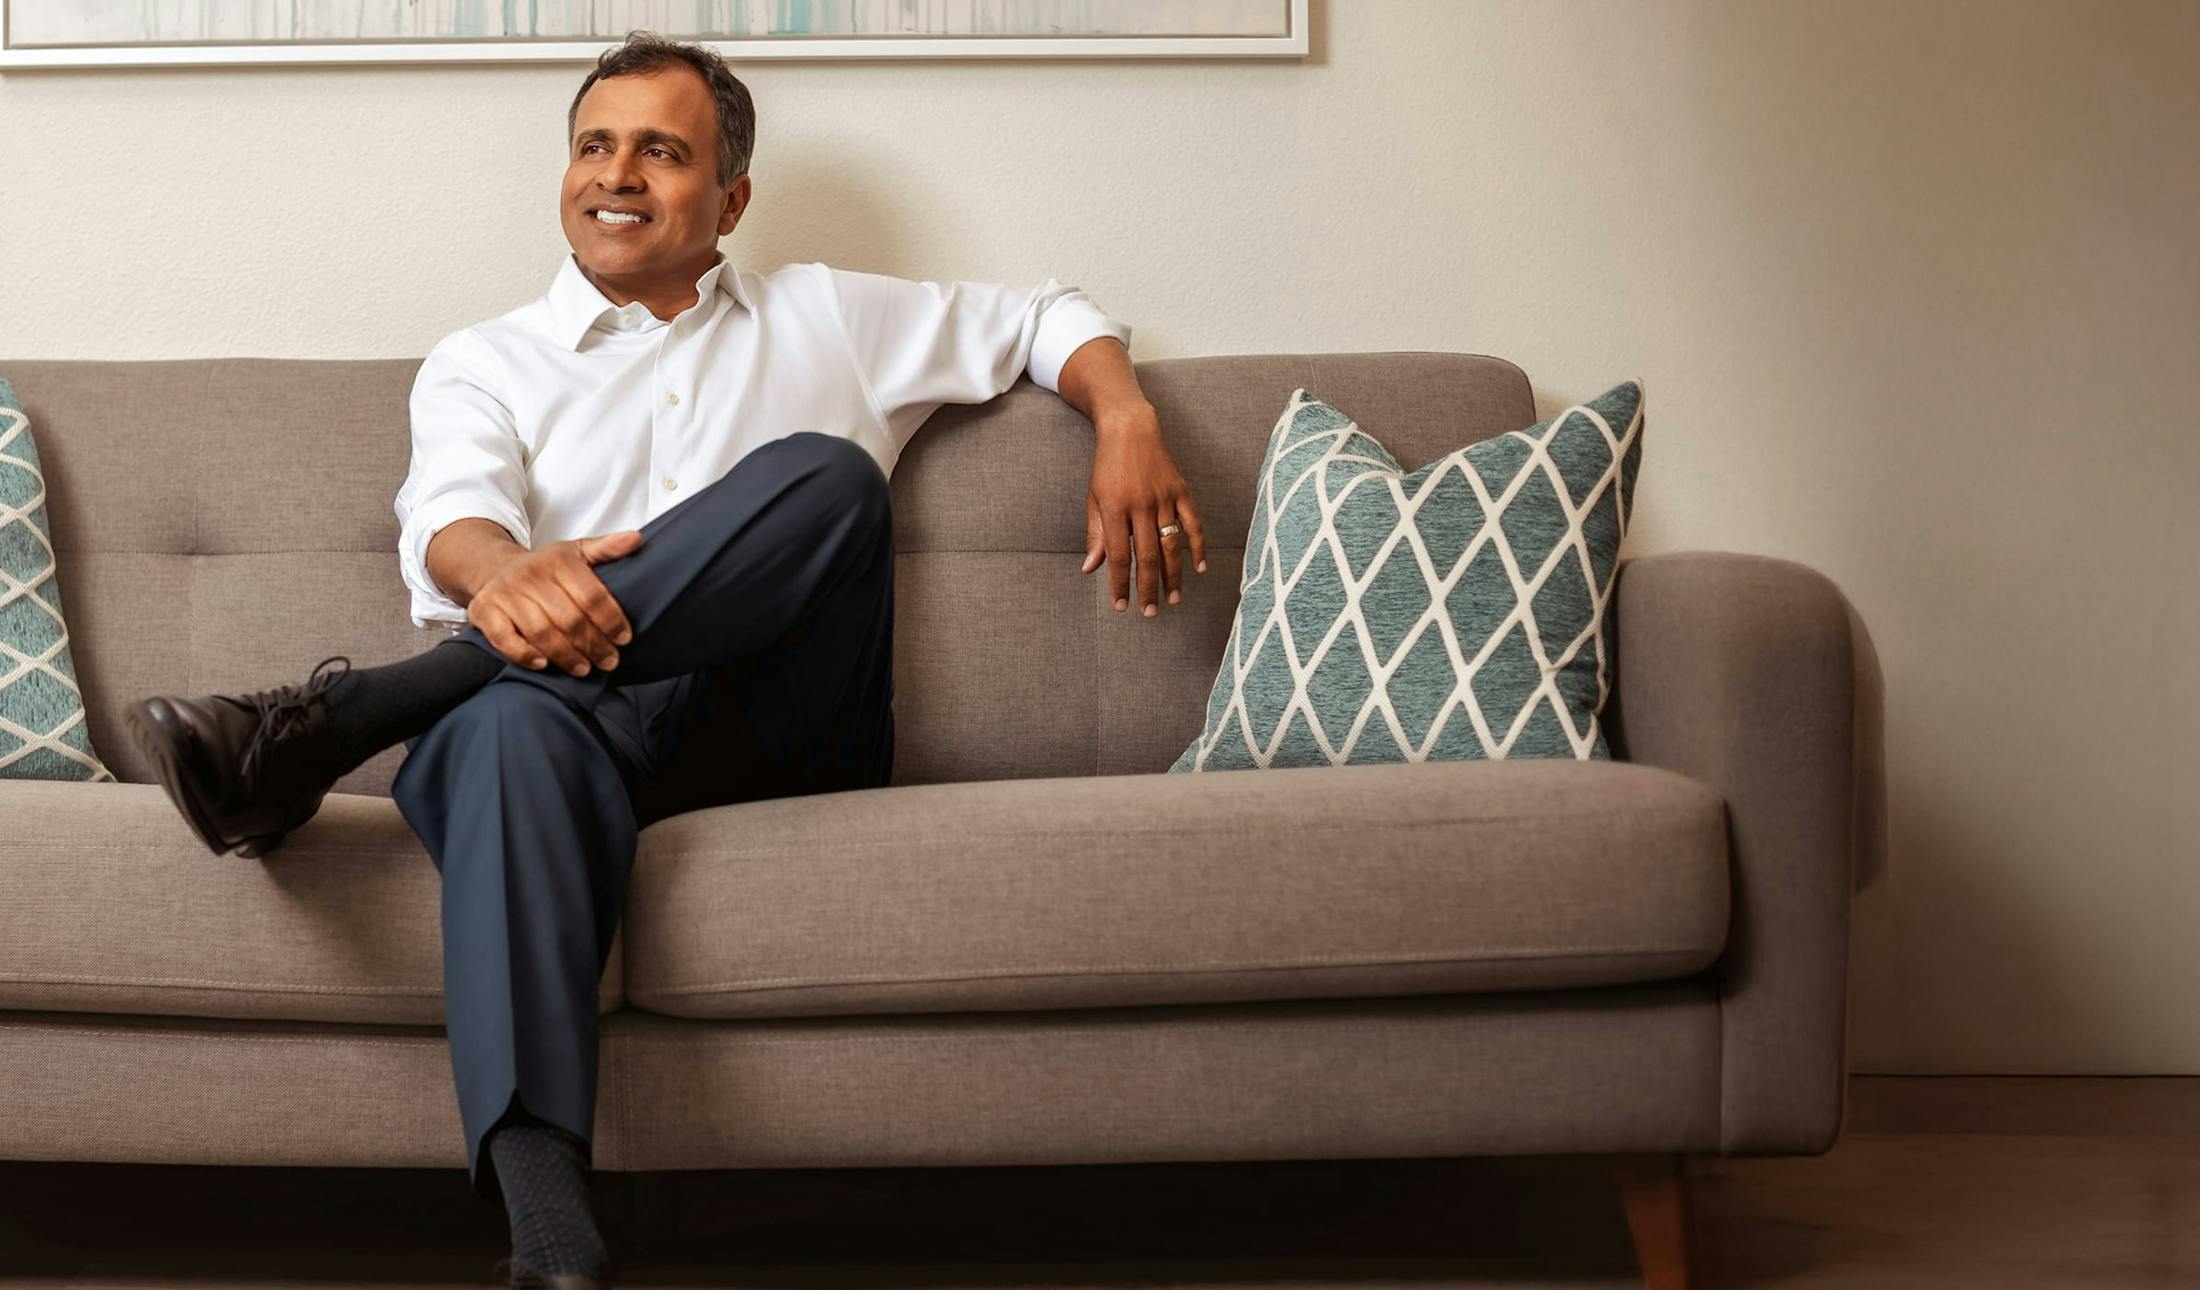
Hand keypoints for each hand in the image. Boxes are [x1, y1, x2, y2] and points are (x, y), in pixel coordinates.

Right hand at [468, 530, 643, 675]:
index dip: (611, 620)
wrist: (495, 569)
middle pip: (569, 619)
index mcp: (558, 560)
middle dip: (593, 645)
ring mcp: (505, 594)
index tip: (624, 639)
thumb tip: (636, 540)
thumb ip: (607, 548)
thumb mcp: (577, 552)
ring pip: (542, 633)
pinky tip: (544, 664)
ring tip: (584, 669)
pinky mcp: (484, 611)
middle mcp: (529, 575)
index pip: (592, 595)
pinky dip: (524, 655)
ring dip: (566, 656)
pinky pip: (505, 640)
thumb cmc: (546, 569)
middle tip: (609, 661)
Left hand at [1082, 405, 1207, 616]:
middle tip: (1149, 612)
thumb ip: (1096, 535)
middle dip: (1147, 588)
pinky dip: (1198, 547)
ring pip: (1171, 545)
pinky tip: (1199, 568)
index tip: (1121, 606)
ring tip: (1172, 599)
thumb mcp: (1094, 498)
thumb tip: (1091, 569)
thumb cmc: (1107, 466)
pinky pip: (1193, 524)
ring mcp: (1164, 498)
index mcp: (1115, 508)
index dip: (1120, 584)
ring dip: (1173, 576)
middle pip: (1147, 556)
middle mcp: (1141, 504)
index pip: (1119, 555)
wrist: (1130, 428)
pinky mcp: (1181, 491)